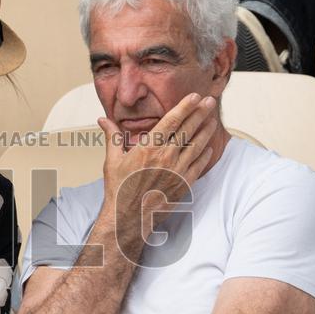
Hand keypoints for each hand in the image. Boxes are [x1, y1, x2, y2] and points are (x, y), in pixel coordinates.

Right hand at [98, 93, 217, 234]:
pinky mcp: (184, 184)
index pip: (171, 120)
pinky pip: (199, 165)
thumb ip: (112, 136)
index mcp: (149, 147)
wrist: (128, 216)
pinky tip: (208, 147)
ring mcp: (177, 170)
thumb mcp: (113, 160)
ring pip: (197, 145)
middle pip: (188, 129)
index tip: (195, 97)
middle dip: (200, 113)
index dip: (185, 106)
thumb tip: (102, 119)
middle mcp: (166, 156)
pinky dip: (205, 154)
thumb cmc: (119, 189)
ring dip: (206, 131)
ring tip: (212, 120)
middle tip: (210, 102)